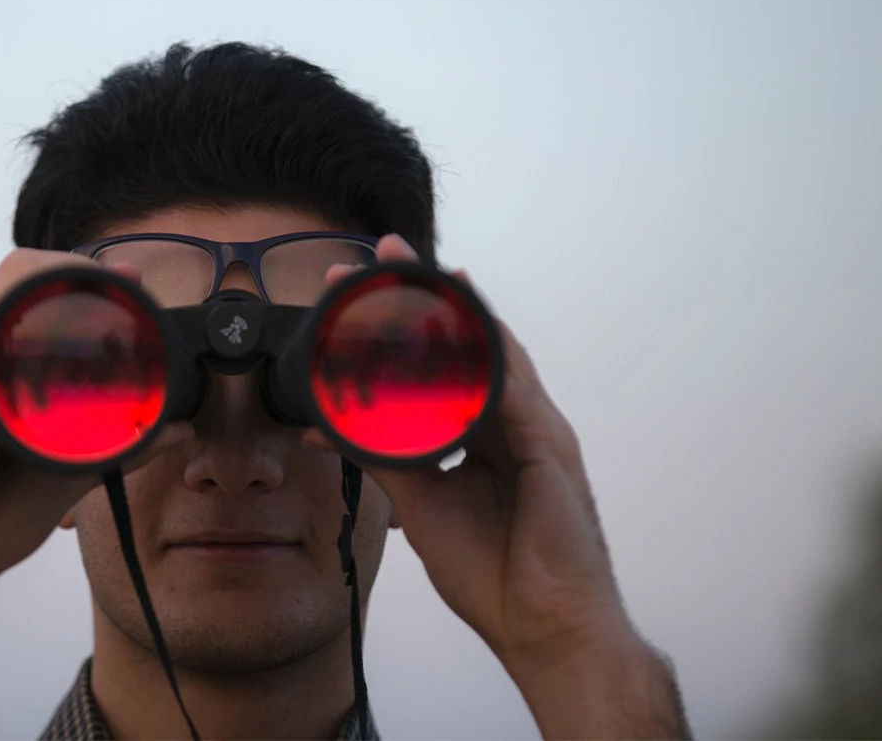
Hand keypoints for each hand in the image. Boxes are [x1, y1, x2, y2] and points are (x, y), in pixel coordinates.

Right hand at [0, 249, 190, 607]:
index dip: (84, 290)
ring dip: (67, 269)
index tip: (131, 294)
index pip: (37, 310)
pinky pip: (1, 296)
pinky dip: (42, 279)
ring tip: (112, 281)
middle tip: (128, 285)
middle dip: (81, 272)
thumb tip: (178, 432)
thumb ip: (125, 446)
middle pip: (26, 283)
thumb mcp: (73, 471)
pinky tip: (78, 285)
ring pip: (15, 278)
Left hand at [307, 235, 688, 737]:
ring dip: (457, 308)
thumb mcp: (421, 503)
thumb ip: (384, 457)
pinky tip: (464, 323)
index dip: (401, 324)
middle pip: (466, 342)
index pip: (438, 363)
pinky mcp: (552, 446)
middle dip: (426, 295)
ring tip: (423, 269)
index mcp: (480, 433)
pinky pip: (515, 389)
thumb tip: (329, 428)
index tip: (356, 290)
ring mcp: (536, 428)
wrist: (542, 628)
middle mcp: (510, 420)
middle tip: (384, 252)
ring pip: (494, 350)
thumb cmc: (494, 574)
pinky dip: (489, 355)